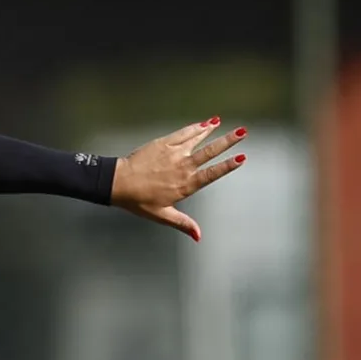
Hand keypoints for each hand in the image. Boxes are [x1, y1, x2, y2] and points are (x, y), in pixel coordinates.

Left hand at [110, 117, 247, 240]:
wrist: (117, 183)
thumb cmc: (138, 201)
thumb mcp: (162, 215)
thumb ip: (183, 224)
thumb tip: (199, 237)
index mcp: (186, 185)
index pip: (212, 173)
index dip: (228, 166)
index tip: (242, 158)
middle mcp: (183, 167)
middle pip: (209, 152)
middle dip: (227, 141)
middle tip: (243, 132)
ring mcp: (173, 153)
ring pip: (197, 138)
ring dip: (212, 130)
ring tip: (224, 123)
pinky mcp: (163, 143)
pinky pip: (183, 133)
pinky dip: (195, 127)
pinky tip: (205, 123)